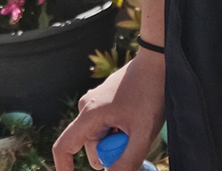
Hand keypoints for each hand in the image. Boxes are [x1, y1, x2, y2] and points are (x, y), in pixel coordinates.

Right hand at [52, 49, 164, 170]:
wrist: (158, 61)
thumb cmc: (150, 94)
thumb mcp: (142, 133)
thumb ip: (127, 161)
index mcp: (89, 115)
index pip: (64, 147)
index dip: (64, 168)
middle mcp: (86, 108)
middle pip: (92, 147)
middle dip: (112, 152)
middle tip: (135, 141)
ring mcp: (95, 103)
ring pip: (102, 138)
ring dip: (119, 141)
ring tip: (138, 127)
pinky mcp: (104, 101)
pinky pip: (108, 126)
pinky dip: (120, 131)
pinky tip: (136, 120)